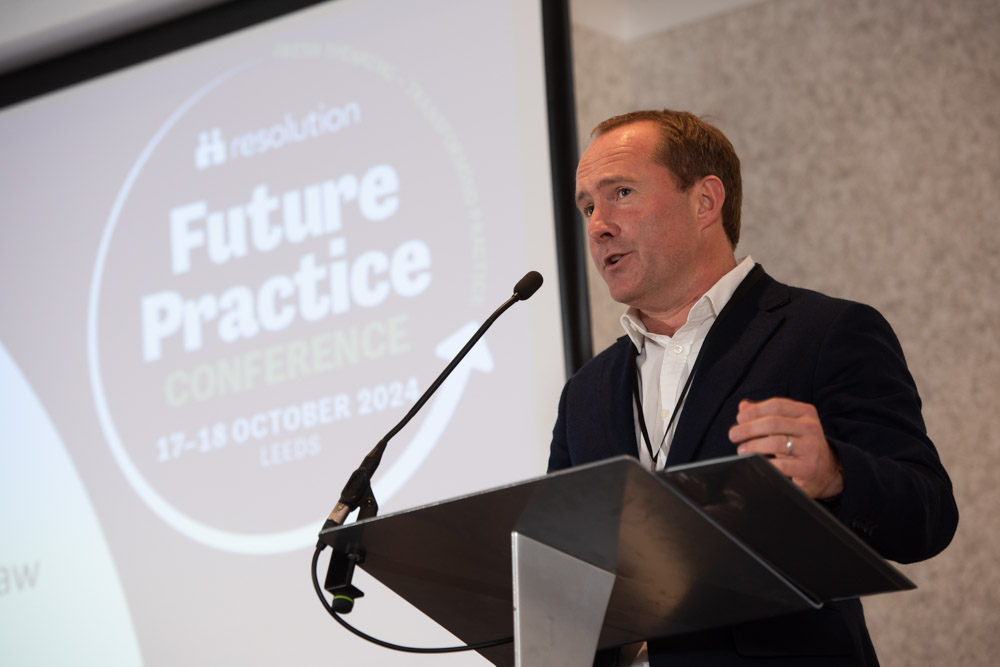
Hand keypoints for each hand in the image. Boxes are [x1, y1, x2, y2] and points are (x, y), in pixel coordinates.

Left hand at [728, 398, 843, 498]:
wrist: (825, 469)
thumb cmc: (799, 443)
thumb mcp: (786, 425)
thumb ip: (765, 414)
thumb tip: (743, 407)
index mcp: (805, 412)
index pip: (776, 405)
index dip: (755, 411)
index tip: (739, 418)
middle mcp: (810, 427)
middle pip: (773, 423)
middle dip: (748, 429)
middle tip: (733, 435)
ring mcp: (811, 447)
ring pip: (776, 443)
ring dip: (753, 446)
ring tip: (742, 449)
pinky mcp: (808, 467)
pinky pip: (781, 465)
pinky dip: (764, 463)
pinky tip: (755, 462)